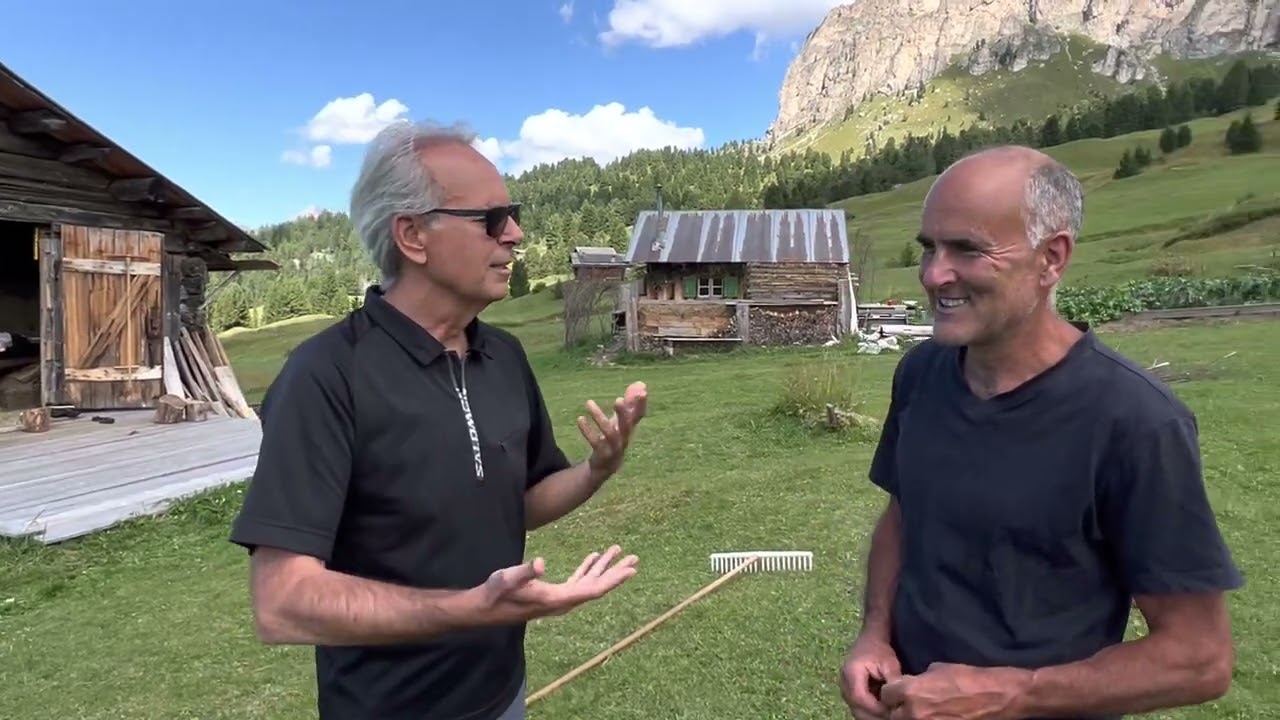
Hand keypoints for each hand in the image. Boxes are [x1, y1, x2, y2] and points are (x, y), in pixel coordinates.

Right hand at [473, 545, 638, 623]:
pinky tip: (593, 558)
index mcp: (557, 599)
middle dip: (616, 572)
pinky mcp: (553, 593)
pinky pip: (577, 581)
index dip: (613, 580)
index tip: (630, 570)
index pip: (592, 590)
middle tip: (635, 559)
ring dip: (604, 568)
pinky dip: (587, 568)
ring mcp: (559, 598)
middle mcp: (563, 601)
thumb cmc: (496, 592)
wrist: (485, 608)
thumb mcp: (508, 579)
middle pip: (596, 586)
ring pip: (588, 582)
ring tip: (619, 552)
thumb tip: (539, 563)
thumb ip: (525, 572)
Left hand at [579, 381, 647, 480]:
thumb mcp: (621, 420)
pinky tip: (580, 419)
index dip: (641, 404)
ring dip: (599, 418)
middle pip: (627, 425)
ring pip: (610, 433)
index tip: (643, 390)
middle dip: (624, 412)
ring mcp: (614, 447)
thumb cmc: (615, 438)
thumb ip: (630, 403)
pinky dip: (588, 431)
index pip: (638, 415)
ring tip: (588, 403)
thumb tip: (640, 384)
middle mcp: (625, 437)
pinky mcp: (603, 454)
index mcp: (630, 428)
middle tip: (618, 399)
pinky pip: (595, 442)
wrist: (606, 466)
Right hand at [840, 635, 902, 718]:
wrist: (870, 641)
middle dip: (875, 716)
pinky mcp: (850, 693)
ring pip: (857, 711)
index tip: (892, 711)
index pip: (859, 698)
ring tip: (890, 714)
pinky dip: (871, 712)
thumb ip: (893, 681)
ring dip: (873, 716)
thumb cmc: (880, 650)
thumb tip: (898, 701)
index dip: (875, 708)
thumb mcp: (890, 663)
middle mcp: (844, 683)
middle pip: (856, 708)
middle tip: (893, 716)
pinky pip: (859, 708)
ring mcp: (845, 690)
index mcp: (850, 673)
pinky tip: (885, 711)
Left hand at [878, 662, 1030, 719]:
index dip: (892, 692)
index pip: (885, 694)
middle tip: (909, 703)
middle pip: (892, 713)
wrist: (995, 697)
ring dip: (909, 716)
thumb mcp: (938, 669)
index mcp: (909, 691)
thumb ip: (918, 678)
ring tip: (922, 711)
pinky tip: (934, 716)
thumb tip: (913, 682)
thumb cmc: (968, 678)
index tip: (898, 691)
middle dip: (898, 707)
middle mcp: (912, 712)